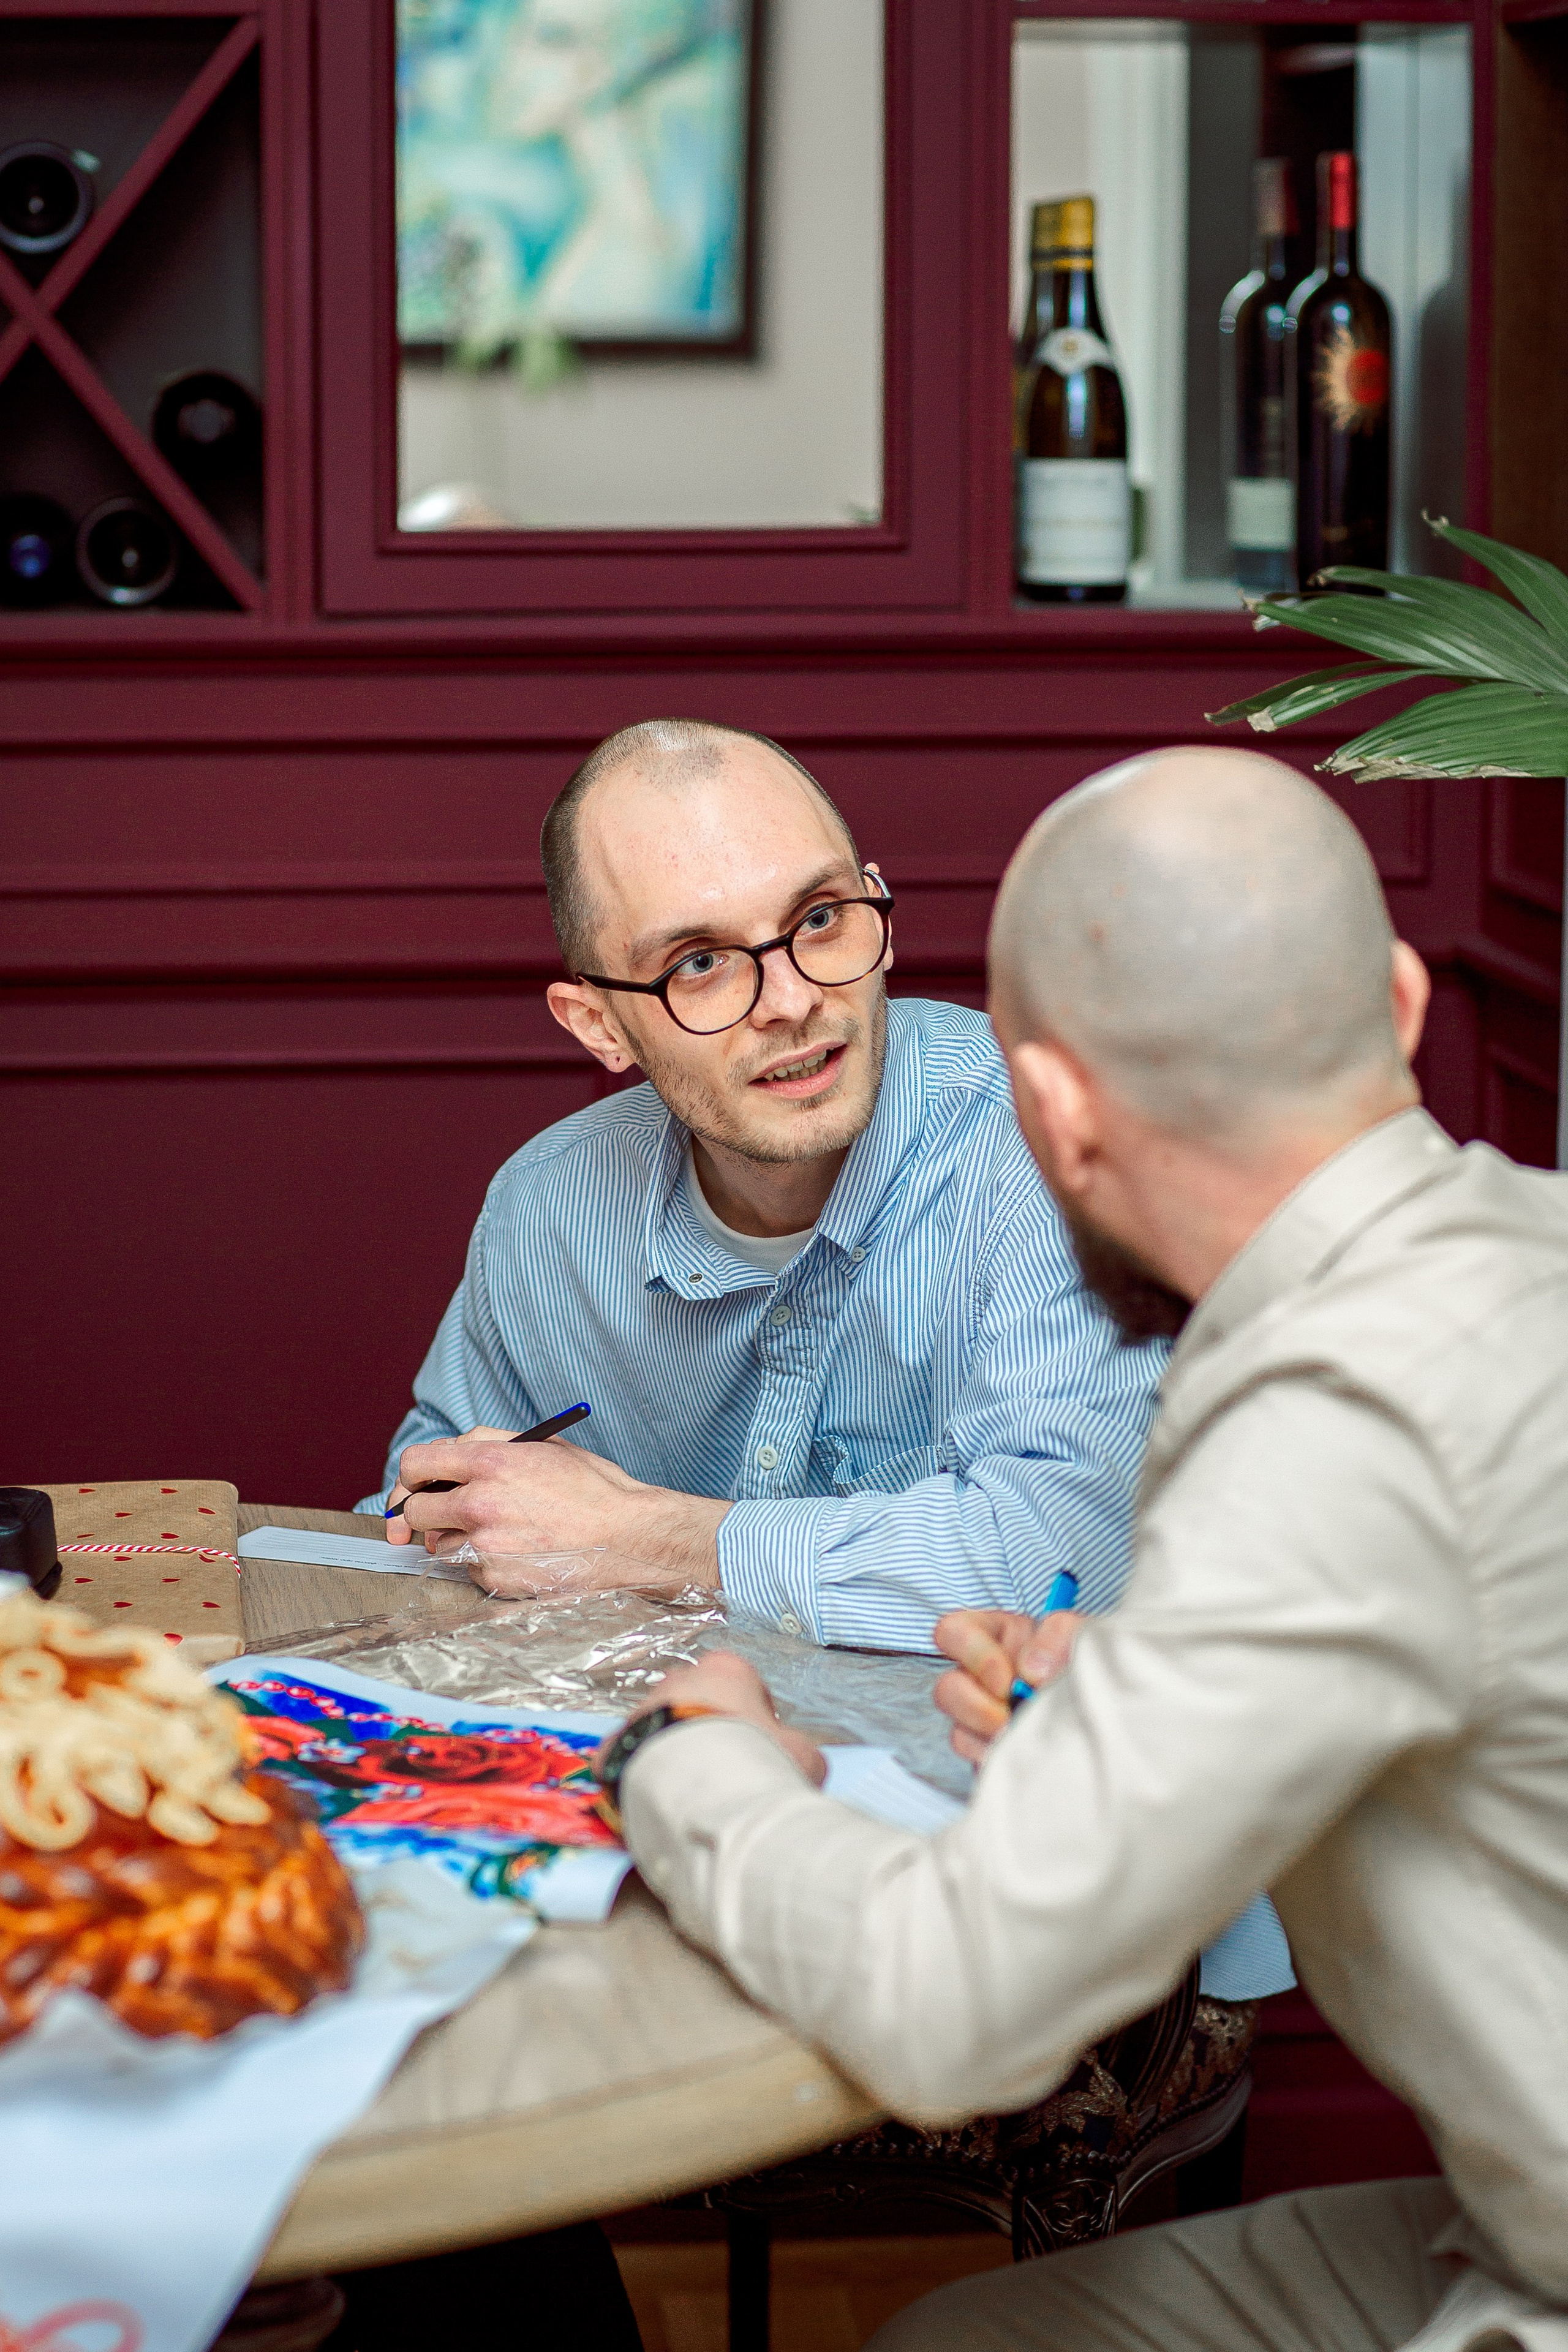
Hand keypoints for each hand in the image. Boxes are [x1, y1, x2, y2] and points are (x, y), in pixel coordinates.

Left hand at [391, 1428, 728, 1595]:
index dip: (411, 1476)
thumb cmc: (591, 1489)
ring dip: (457, 1539)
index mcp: (490, 1461)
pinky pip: (466, 1569)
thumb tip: (446, 1454)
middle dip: (425, 1512)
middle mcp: (479, 1502)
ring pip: (438, 1543)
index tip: (416, 1485)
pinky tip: (517, 1553)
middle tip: (445, 1514)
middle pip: (415, 1510)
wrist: (627, 1538)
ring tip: (502, 1532)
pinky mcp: (493, 1577)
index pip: (415, 1463)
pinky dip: (482, 1562)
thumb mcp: (542, 1445)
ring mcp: (484, 1544)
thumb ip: (487, 1442)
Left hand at [596, 1653, 826, 1786]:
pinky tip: (661, 1807)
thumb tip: (795, 1760)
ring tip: (692, 1796)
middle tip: (722, 1772)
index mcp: (725, 1670)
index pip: (743, 1682)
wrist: (696, 1797)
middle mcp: (676, 1681)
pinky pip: (630, 1762)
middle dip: (707, 1730)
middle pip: (695, 1702)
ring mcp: (638, 1712)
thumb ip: (797, 1750)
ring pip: (658, 1730)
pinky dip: (643, 1780)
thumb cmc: (755, 1764)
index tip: (759, 1748)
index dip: (755, 1716)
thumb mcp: (803, 1757)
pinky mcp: (610, 1749)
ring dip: (673, 1755)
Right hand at [933, 1607, 1082, 1768]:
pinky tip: (1027, 1754)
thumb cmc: (1092, 1662)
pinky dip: (1000, 1761)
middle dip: (977, 1708)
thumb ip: (1058, 1635)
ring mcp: (985, 1718)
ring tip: (1024, 1736)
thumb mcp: (1081, 1634)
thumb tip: (1032, 1670)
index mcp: (997, 1637)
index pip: (954, 1632)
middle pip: (947, 1688)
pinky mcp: (994, 1752)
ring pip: (958, 1732)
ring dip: (990, 1738)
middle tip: (1011, 1717)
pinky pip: (980, 1763)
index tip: (1007, 1679)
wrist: (1116, 1712)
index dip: (972, 1655)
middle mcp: (983, 1677)